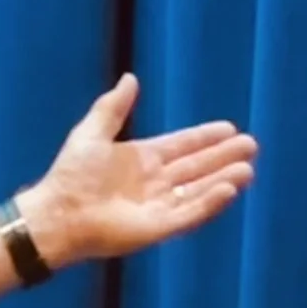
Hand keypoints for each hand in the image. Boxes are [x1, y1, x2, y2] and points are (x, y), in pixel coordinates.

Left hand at [19, 74, 255, 266]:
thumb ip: (113, 107)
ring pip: (198, 191)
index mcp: (140, 161)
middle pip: (196, 169)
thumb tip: (129, 78)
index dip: (205, 138)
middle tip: (250, 145)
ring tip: (247, 168)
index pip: (181, 147)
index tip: (229, 128)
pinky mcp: (156, 229)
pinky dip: (209, 203)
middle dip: (223, 157)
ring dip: (223, 180)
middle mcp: (152, 184)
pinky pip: (189, 215)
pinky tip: (229, 189)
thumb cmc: (69, 175)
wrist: (56, 213)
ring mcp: (156, 207)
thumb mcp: (92, 132)